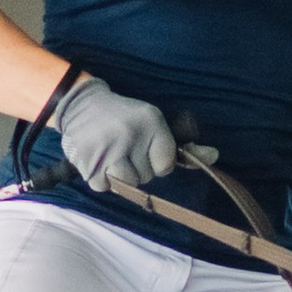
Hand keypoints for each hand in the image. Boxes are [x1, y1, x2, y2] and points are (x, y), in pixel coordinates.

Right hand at [50, 75, 179, 193]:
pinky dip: (102, 179)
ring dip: (121, 176)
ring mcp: (107, 149)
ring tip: (113, 158)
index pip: (166, 165)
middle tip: (125, 150)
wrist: (81, 105)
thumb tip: (210, 157)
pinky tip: (99, 162)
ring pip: (127, 184)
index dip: (157, 162)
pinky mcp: (88, 162)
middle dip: (137, 168)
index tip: (146, 150)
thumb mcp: (152, 122)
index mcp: (150, 122)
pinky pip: (103, 187)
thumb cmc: (123, 117)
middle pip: (146, 176)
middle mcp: (130, 134)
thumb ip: (179, 144)